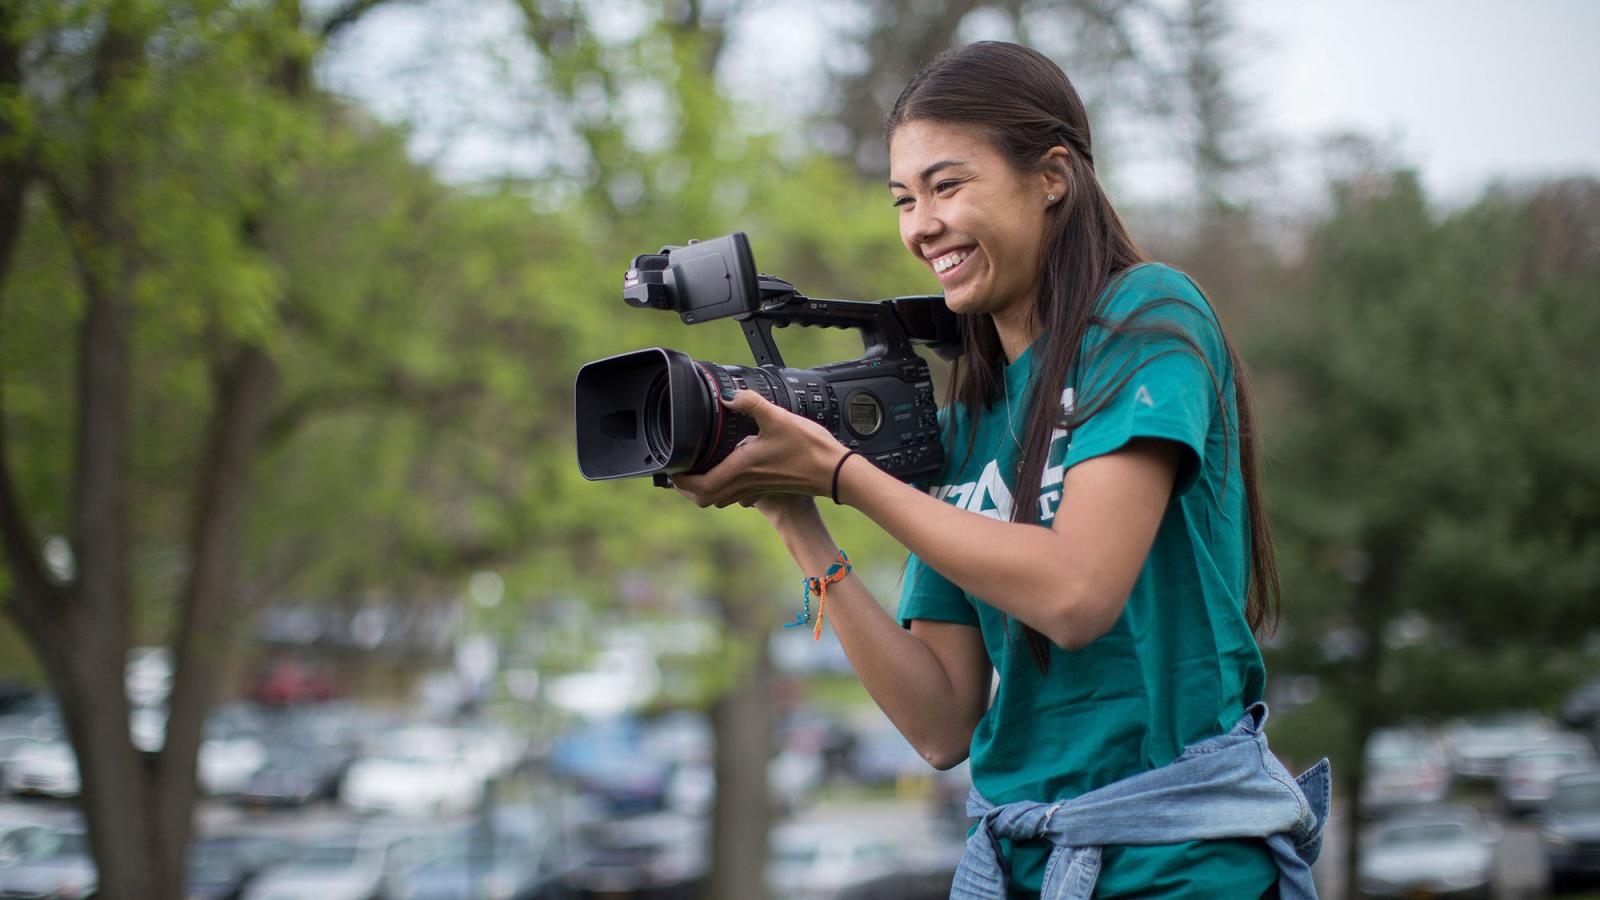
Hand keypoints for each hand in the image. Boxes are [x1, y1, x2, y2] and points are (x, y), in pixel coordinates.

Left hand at [672, 390, 845, 508]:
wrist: (835, 472)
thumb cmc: (809, 449)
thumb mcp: (778, 417)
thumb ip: (751, 403)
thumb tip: (730, 395)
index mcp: (742, 468)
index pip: (701, 486)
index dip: (681, 482)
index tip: (672, 471)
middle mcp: (746, 482)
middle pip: (706, 499)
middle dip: (688, 489)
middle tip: (680, 472)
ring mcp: (757, 488)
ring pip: (721, 499)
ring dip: (705, 490)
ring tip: (698, 471)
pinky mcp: (768, 487)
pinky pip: (737, 495)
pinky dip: (725, 488)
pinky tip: (730, 469)